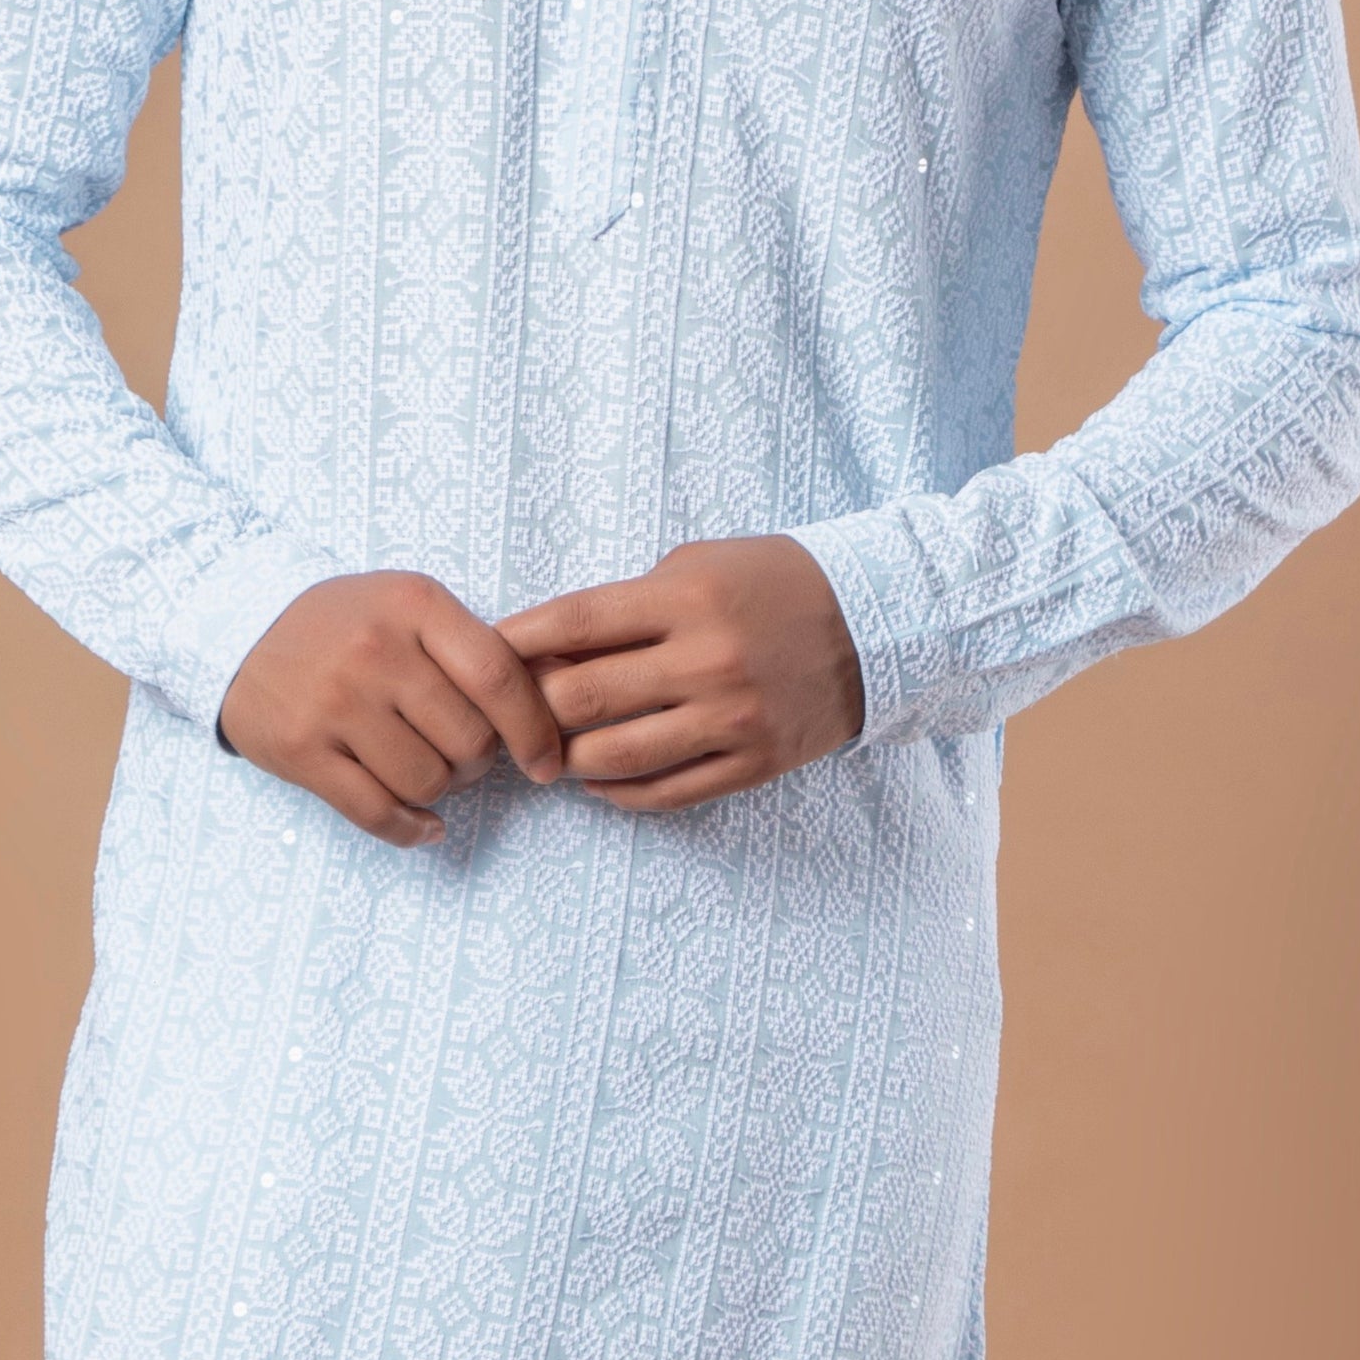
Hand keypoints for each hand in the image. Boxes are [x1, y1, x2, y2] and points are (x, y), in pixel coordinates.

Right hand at [216, 570, 567, 846]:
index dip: (535, 729)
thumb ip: (475, 645)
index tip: (546, 762)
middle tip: (462, 756)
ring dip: (439, 790)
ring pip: (427, 781)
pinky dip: (409, 828)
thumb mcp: (411, 606)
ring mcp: (334, 703)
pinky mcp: (302, 750)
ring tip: (424, 769)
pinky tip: (421, 825)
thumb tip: (563, 690)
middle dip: (479, 763)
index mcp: (415, 606)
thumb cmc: (347, 624)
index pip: (498, 676)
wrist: (242, 629)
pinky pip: (376, 811)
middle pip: (468, 740)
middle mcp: (375, 651)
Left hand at [497, 536, 865, 810]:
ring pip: (614, 758)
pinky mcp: (753, 761)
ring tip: (549, 754)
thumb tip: (546, 650)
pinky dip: (618, 793)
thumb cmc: (772, 585)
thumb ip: (627, 605)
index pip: (573, 623)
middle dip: (530, 712)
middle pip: (580, 699)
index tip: (485, 654)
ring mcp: (731, 717)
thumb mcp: (698, 566)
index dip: (516, 643)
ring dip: (566, 761)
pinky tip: (598, 780)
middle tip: (508, 718)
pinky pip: (666, 793)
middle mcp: (706, 660)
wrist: (873, 625)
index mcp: (686, 599)